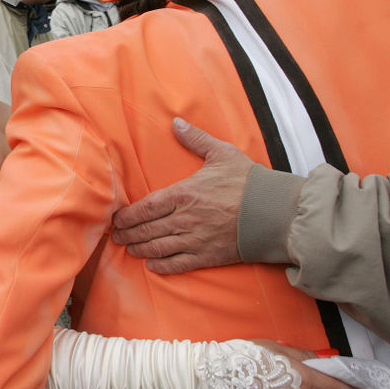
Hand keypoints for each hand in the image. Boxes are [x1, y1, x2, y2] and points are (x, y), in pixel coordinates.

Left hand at [110, 118, 253, 273]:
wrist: (273, 212)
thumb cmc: (248, 181)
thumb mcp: (221, 153)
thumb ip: (196, 139)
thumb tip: (176, 122)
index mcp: (184, 193)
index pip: (145, 207)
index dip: (127, 216)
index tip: (116, 219)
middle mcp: (184, 218)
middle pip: (147, 229)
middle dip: (128, 234)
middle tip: (116, 236)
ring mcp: (195, 239)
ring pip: (158, 247)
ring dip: (140, 249)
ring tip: (129, 249)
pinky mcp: (208, 256)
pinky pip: (179, 264)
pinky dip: (163, 266)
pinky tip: (152, 266)